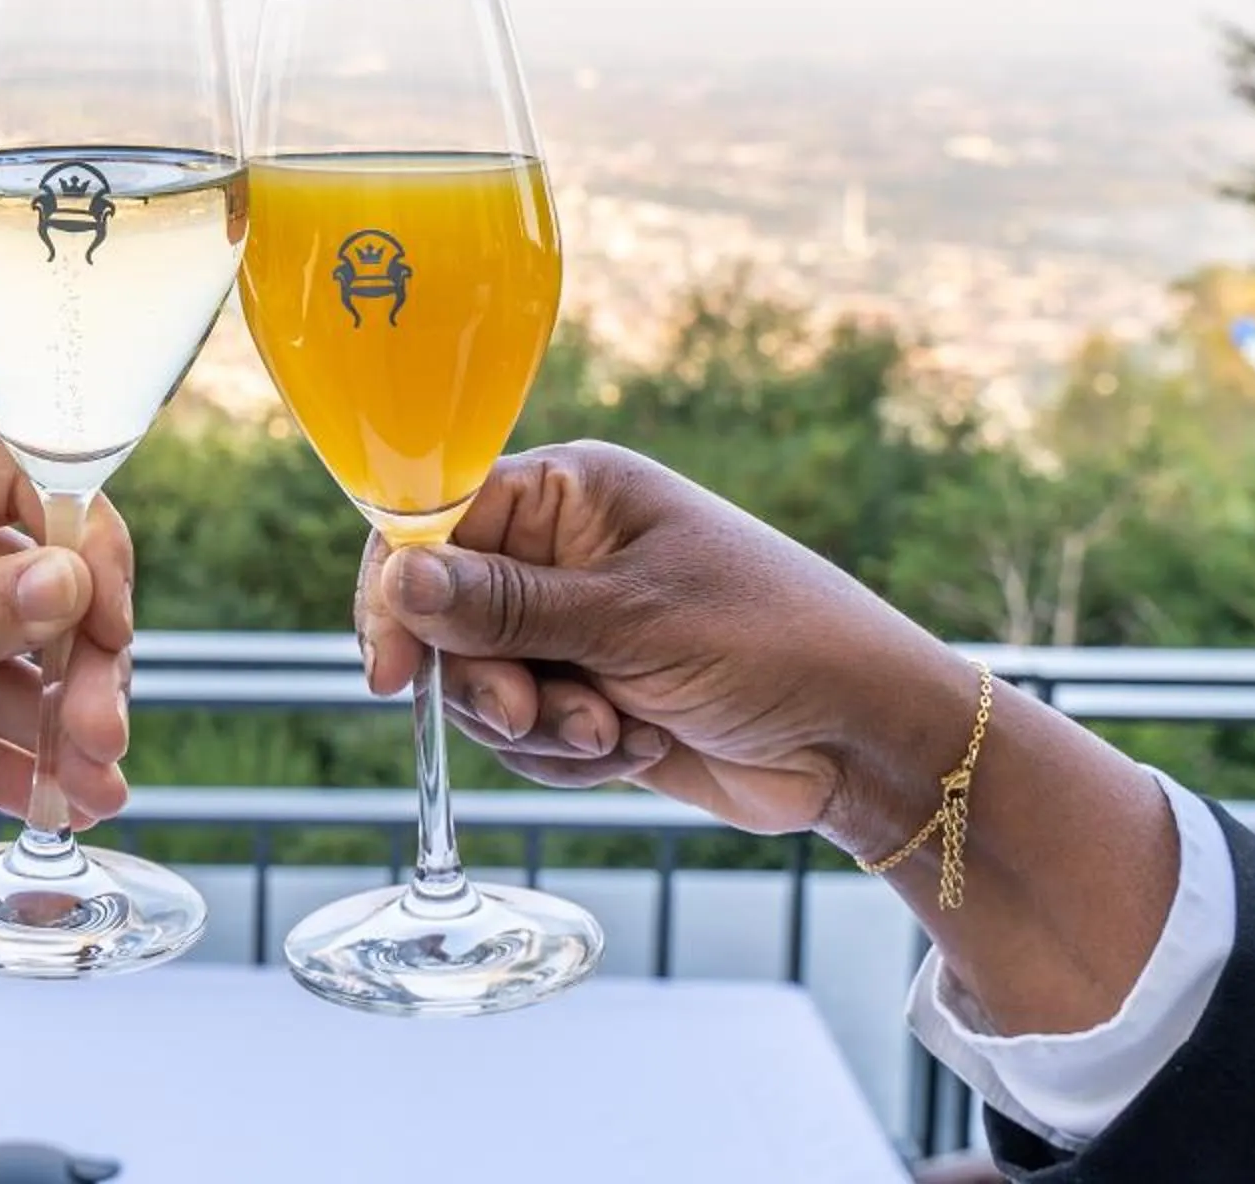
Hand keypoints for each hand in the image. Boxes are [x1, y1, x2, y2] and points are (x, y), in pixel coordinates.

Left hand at [0, 423, 132, 841]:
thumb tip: (75, 581)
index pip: (18, 485)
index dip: (81, 550)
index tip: (113, 629)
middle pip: (21, 583)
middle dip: (72, 658)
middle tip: (106, 733)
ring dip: (49, 722)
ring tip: (97, 793)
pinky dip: (0, 758)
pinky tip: (49, 803)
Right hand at [356, 440, 976, 854]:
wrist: (861, 739)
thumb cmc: (772, 641)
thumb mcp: (634, 619)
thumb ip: (507, 607)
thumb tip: (399, 581)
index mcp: (571, 495)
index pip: (439, 522)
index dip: (402, 593)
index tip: (392, 669)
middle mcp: (561, 556)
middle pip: (447, 619)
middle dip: (487, 682)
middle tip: (537, 714)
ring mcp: (575, 632)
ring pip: (482, 690)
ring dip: (541, 729)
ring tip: (619, 735)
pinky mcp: (590, 700)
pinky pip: (528, 739)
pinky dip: (573, 758)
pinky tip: (644, 750)